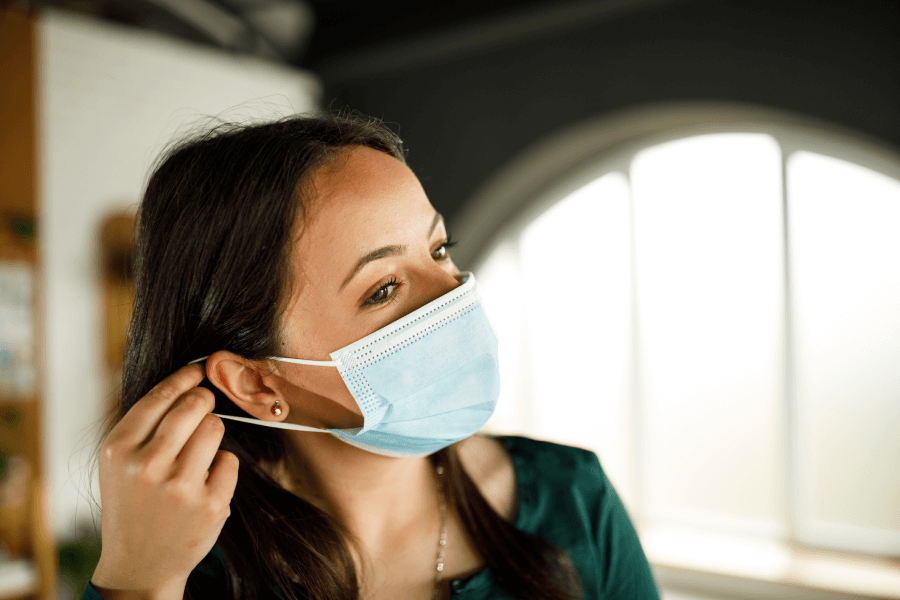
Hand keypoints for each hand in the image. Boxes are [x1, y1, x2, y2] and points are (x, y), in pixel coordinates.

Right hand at [90, 364, 238, 598]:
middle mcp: (147, 466)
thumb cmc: (132, 503)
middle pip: (194, 405)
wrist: (139, 564)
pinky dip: (221, 467)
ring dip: (211, 434)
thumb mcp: (118, 464)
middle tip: (203, 405)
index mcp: (118, 450)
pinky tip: (203, 484)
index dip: (184, 377)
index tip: (198, 370)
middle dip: (203, 400)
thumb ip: (143, 425)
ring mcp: (180, 486)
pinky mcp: (210, 504)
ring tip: (196, 454)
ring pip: (215, 427)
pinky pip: (230, 460)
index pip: (159, 396)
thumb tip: (186, 379)